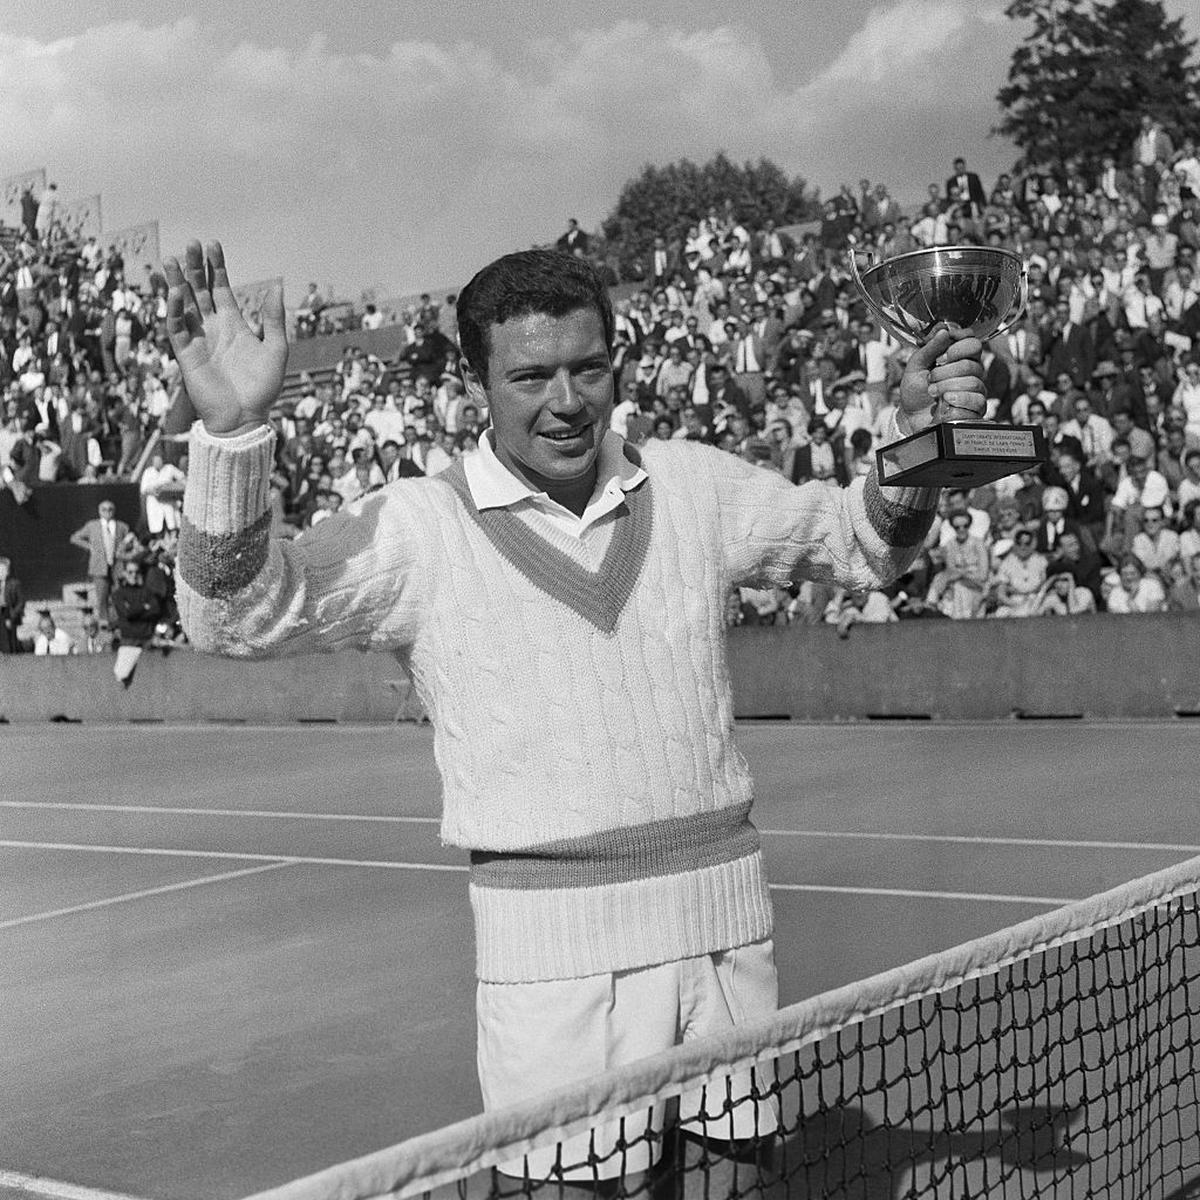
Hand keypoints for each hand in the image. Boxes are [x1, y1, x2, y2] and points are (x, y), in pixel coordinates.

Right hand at [164, 241, 286, 436]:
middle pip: (199, 290)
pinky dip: (175, 310)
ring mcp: (198, 339)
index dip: (216, 267)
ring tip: (171, 259)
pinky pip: (177, 327)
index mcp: (234, 324)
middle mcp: (213, 328)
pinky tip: (177, 292)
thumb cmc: (263, 388)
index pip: (221, 288)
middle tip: (190, 242)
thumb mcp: (276, 350)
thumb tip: (276, 287)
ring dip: (177, 282)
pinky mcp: (186, 354)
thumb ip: (273, 320)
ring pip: (183, 304)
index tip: (212, 245)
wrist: (245, 417)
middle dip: (194, 267)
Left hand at [896, 327, 985, 438]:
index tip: (941, 353)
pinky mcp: (976, 407)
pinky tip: (946, 401)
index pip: (972, 340)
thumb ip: (929, 348)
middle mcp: (972, 370)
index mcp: (959, 356)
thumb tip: (944, 330)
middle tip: (930, 377)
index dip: (959, 344)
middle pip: (972, 362)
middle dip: (946, 370)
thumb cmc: (915, 390)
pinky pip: (977, 400)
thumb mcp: (916, 366)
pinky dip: (958, 400)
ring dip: (947, 386)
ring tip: (932, 391)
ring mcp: (976, 388)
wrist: (911, 417)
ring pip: (973, 382)